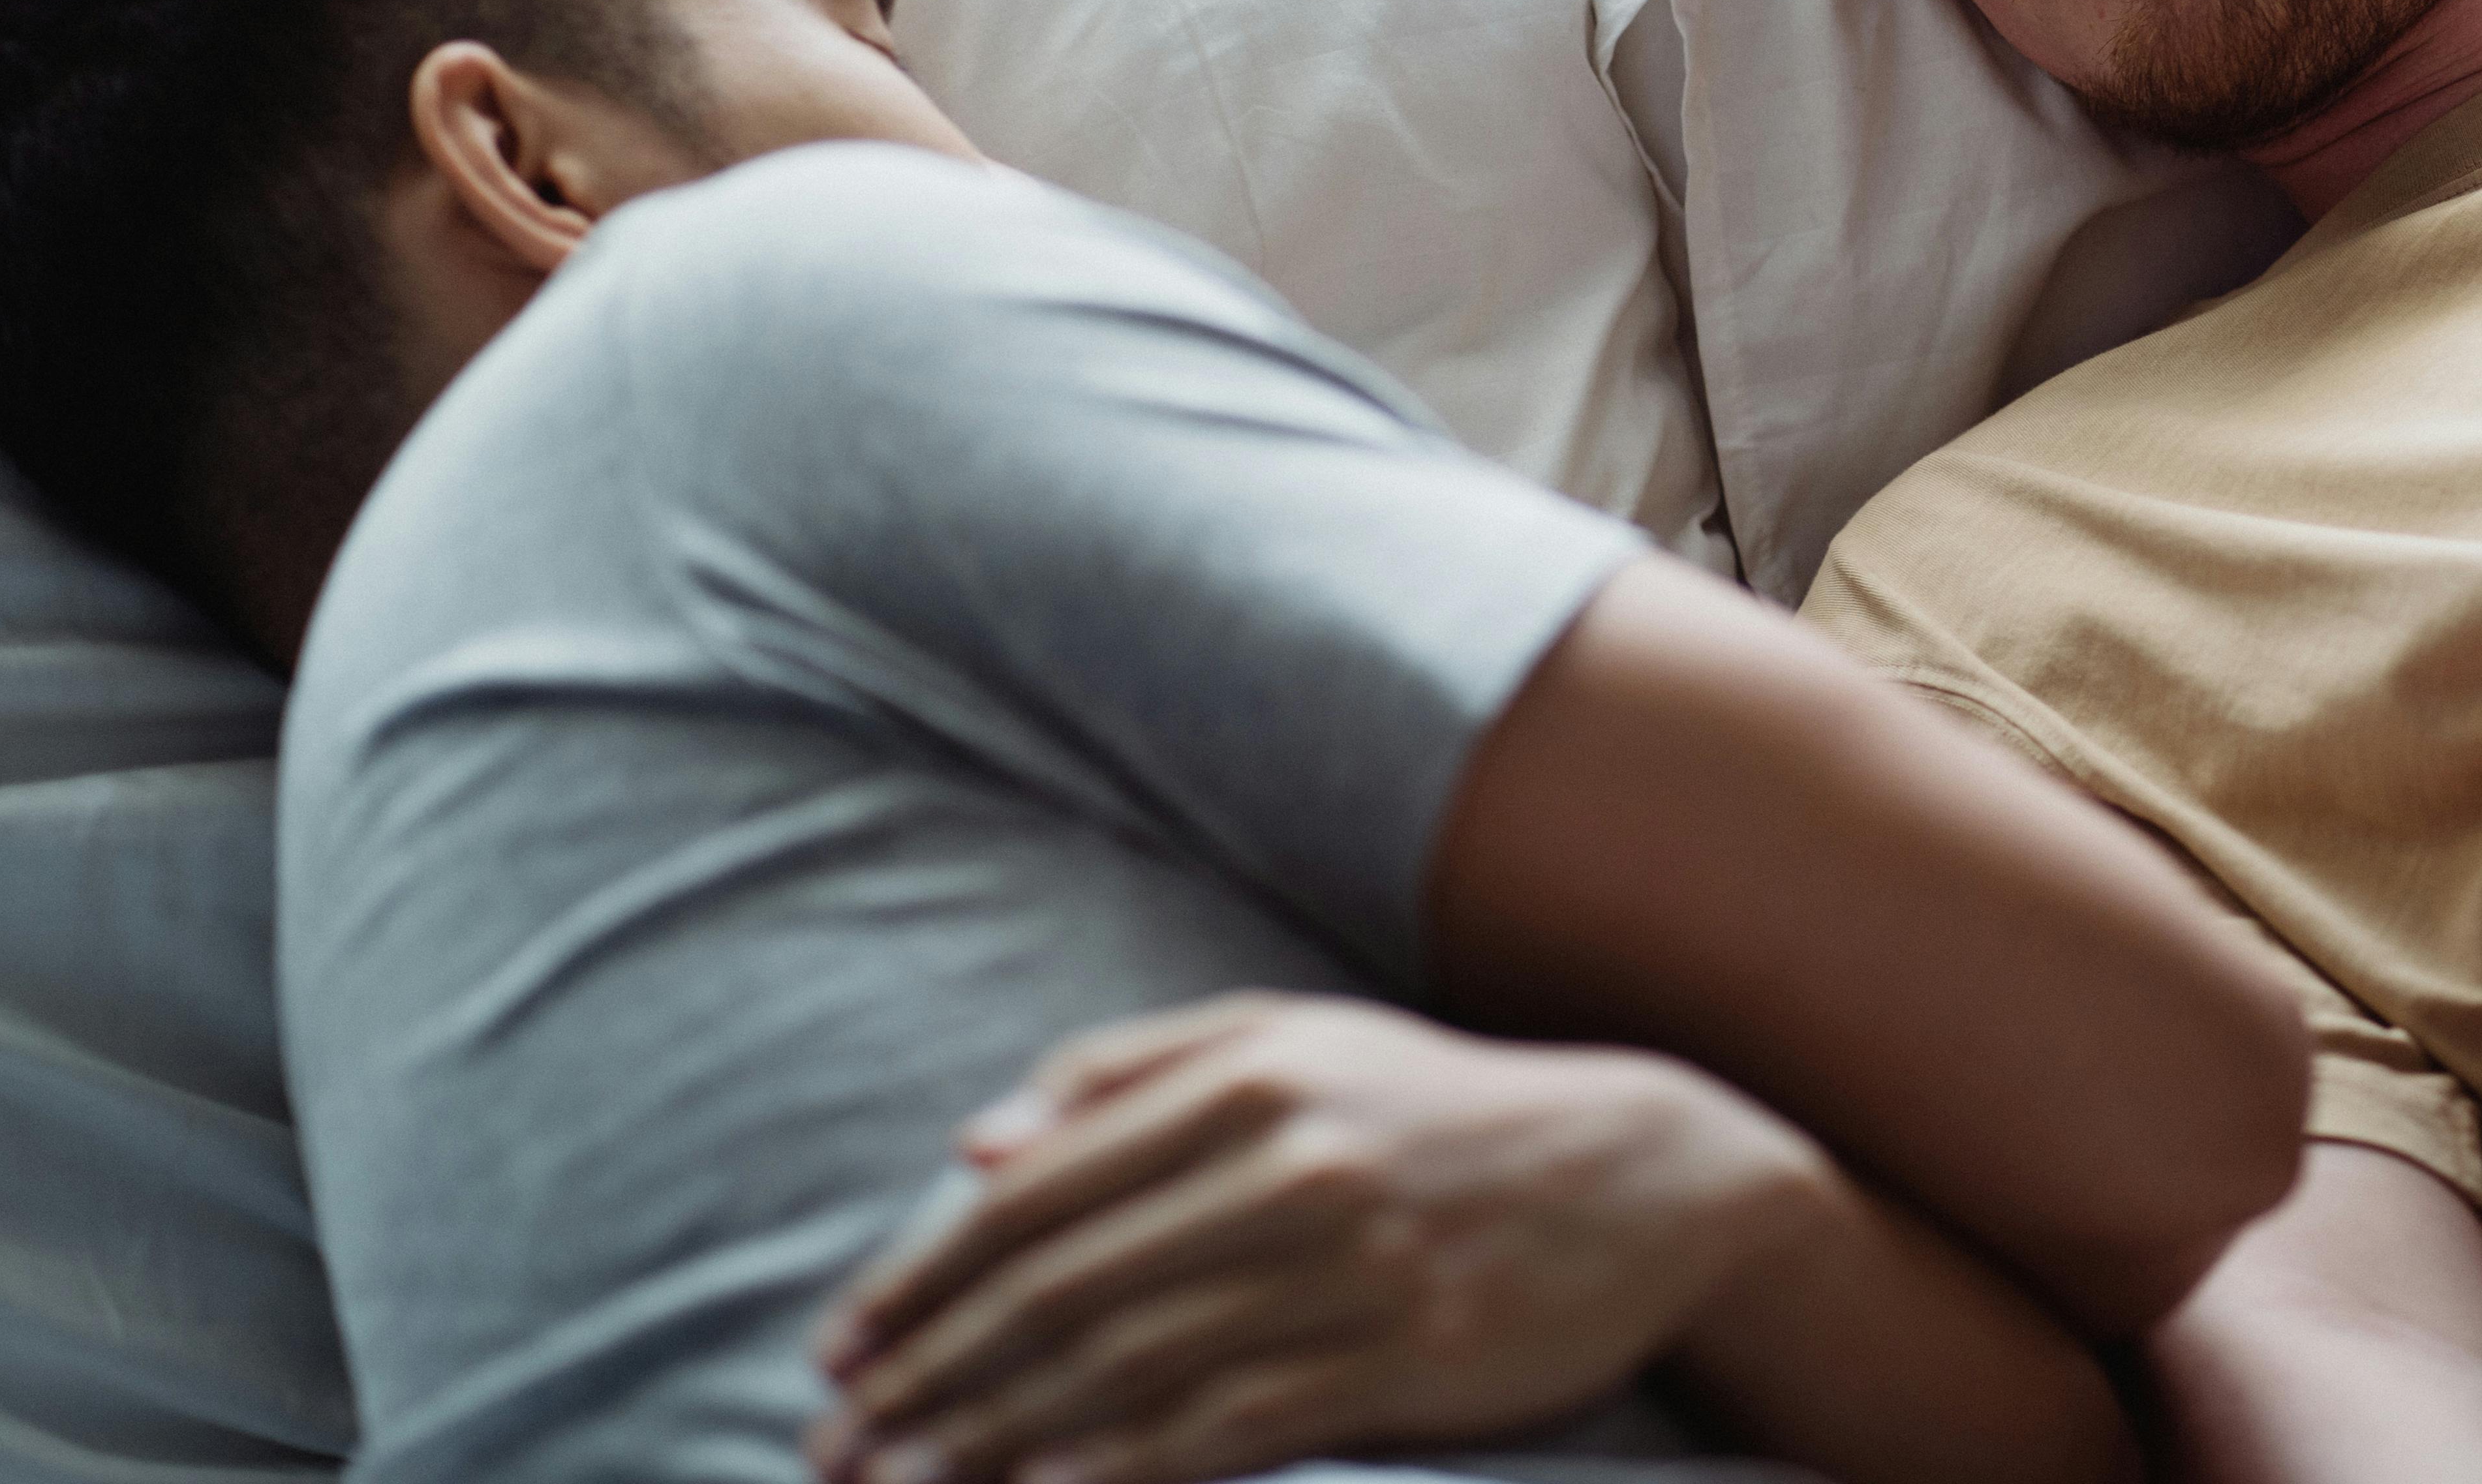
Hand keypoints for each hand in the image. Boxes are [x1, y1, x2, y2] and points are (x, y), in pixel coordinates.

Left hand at [805, 993, 1822, 1483]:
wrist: (1644, 1173)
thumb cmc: (1438, 1111)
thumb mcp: (1293, 1040)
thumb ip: (1127, 1072)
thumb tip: (971, 1148)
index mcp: (1243, 1076)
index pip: (1033, 1193)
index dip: (920, 1278)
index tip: (841, 1346)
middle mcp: (1284, 1162)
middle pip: (1060, 1288)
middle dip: (929, 1375)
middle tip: (837, 1442)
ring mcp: (1346, 1263)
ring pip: (1126, 1366)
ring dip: (994, 1438)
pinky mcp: (1398, 1354)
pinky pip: (1231, 1422)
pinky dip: (1123, 1465)